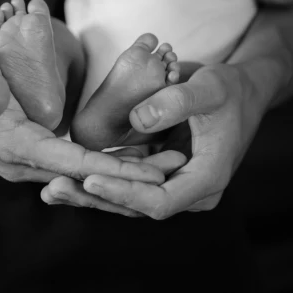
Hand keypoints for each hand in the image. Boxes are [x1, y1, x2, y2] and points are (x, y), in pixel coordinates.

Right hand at [0, 38, 171, 188]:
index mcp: (11, 141)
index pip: (71, 161)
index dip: (113, 167)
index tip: (152, 171)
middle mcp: (17, 160)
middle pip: (82, 174)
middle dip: (128, 174)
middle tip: (174, 167)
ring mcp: (19, 159)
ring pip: (77, 172)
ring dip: (117, 170)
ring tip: (163, 162)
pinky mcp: (23, 150)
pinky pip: (67, 163)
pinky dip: (98, 162)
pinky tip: (125, 154)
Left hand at [41, 61, 258, 218]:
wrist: (243, 91)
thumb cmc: (230, 89)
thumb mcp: (210, 87)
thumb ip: (178, 101)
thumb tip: (139, 118)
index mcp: (206, 178)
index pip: (160, 200)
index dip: (124, 193)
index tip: (91, 178)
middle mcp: (189, 189)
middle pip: (137, 205)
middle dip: (96, 198)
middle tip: (53, 186)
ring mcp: (174, 181)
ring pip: (129, 196)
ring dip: (91, 192)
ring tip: (50, 186)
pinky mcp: (160, 169)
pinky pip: (128, 179)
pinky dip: (100, 176)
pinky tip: (66, 172)